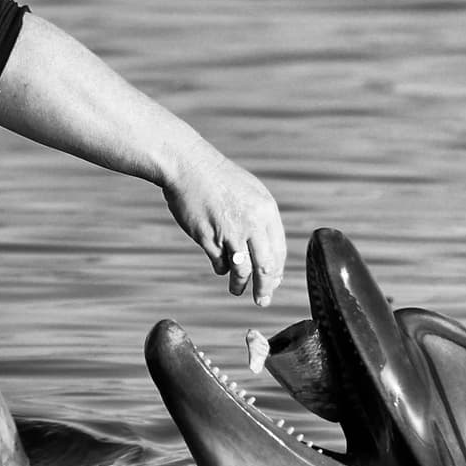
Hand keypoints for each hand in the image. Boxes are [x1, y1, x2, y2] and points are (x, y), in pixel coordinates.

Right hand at [159, 147, 284, 305]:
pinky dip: (221, 269)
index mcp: (266, 210)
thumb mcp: (249, 192)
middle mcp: (252, 223)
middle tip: (262, 299)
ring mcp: (230, 231)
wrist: (187, 165)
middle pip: (265, 267)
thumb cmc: (217, 178)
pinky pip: (220, 262)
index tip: (274, 283)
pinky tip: (221, 269)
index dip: (276, 272)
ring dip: (241, 285)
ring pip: (243, 270)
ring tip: (237, 291)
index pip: (278, 251)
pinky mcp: (208, 237)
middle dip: (265, 288)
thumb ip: (260, 218)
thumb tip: (266, 250)